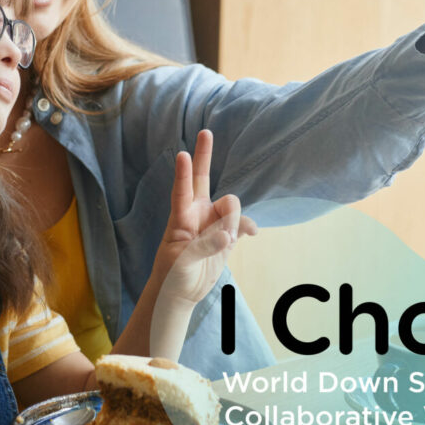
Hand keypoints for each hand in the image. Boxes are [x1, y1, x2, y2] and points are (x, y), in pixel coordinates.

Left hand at [152, 130, 255, 308]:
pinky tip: (252, 232)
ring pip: (231, 206)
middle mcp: (198, 214)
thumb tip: (228, 235)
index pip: (181, 191)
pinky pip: (242, 223)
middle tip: (205, 132)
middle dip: (205, 155)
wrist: (182, 291)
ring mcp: (213, 222)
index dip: (183, 173)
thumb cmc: (172, 274)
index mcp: (181, 218)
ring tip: (225, 242)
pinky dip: (247, 226)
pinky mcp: (227, 235)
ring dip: (233, 221)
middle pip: (203, 178)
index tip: (182, 154)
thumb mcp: (183, 262)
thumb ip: (205, 246)